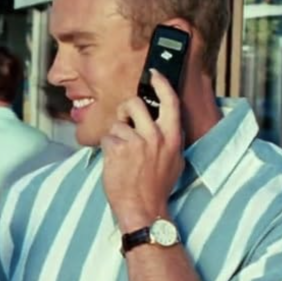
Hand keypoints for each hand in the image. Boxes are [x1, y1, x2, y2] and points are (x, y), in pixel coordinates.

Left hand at [101, 69, 184, 231]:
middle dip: (124, 110)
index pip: (170, 101)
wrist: (143, 207)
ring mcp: (137, 142)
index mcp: (173, 136)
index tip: (153, 73)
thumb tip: (162, 121)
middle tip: (123, 122)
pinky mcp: (118, 148)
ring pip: (117, 122)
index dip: (161, 83)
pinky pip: (106, 137)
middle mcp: (156, 136)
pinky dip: (106, 148)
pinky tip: (114, 162)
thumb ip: (168, 137)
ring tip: (121, 153)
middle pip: (135, 103)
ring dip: (115, 135)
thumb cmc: (157, 186)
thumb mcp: (174, 159)